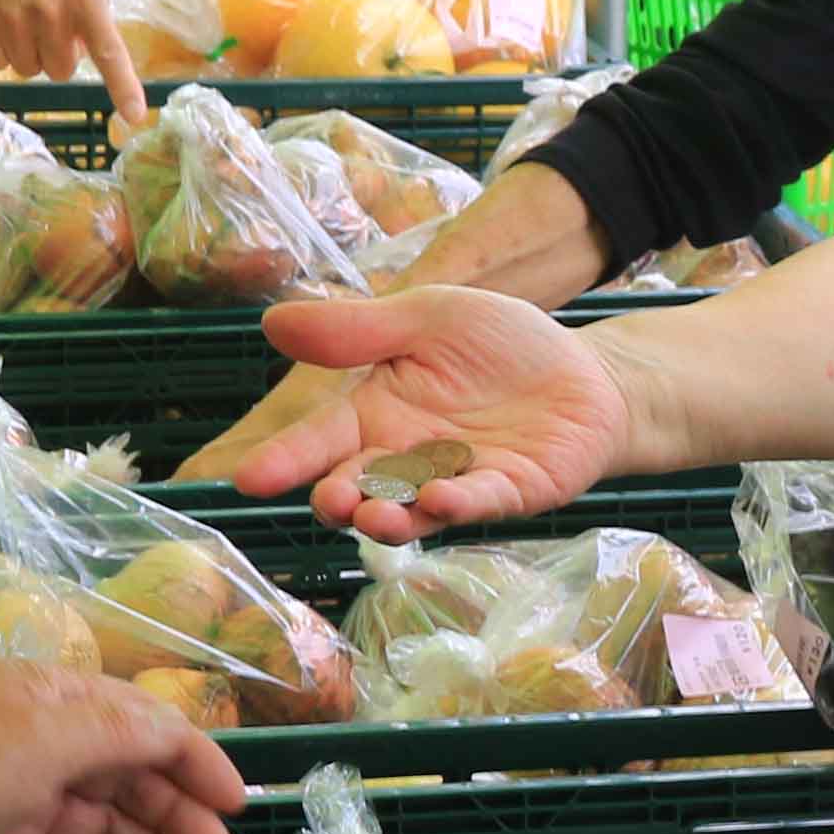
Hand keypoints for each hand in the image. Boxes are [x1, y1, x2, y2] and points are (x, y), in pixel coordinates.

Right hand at [0, 0, 146, 104]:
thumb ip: (96, 2)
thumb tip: (90, 44)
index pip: (109, 52)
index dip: (123, 87)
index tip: (133, 116)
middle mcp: (50, 14)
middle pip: (61, 71)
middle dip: (58, 54)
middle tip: (49, 26)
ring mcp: (12, 21)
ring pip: (27, 69)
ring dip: (27, 52)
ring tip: (22, 16)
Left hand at [0, 664, 246, 833]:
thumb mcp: (48, 734)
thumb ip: (123, 733)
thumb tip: (181, 738)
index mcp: (62, 701)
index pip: (149, 727)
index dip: (197, 763)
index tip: (236, 806)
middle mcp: (50, 744)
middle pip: (134, 780)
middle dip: (180, 818)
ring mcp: (28, 798)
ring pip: (109, 825)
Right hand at [206, 287, 637, 533]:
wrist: (582, 373)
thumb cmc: (497, 345)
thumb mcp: (427, 316)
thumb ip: (358, 328)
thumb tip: (272, 319)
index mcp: (375, 412)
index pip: (321, 439)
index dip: (287, 459)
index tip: (250, 479)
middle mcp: (405, 457)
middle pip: (358, 484)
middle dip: (338, 496)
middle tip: (328, 499)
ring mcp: (453, 482)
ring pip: (409, 510)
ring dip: (388, 517)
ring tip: (372, 517)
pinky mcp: (507, 494)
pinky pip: (477, 502)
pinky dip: (455, 503)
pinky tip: (437, 500)